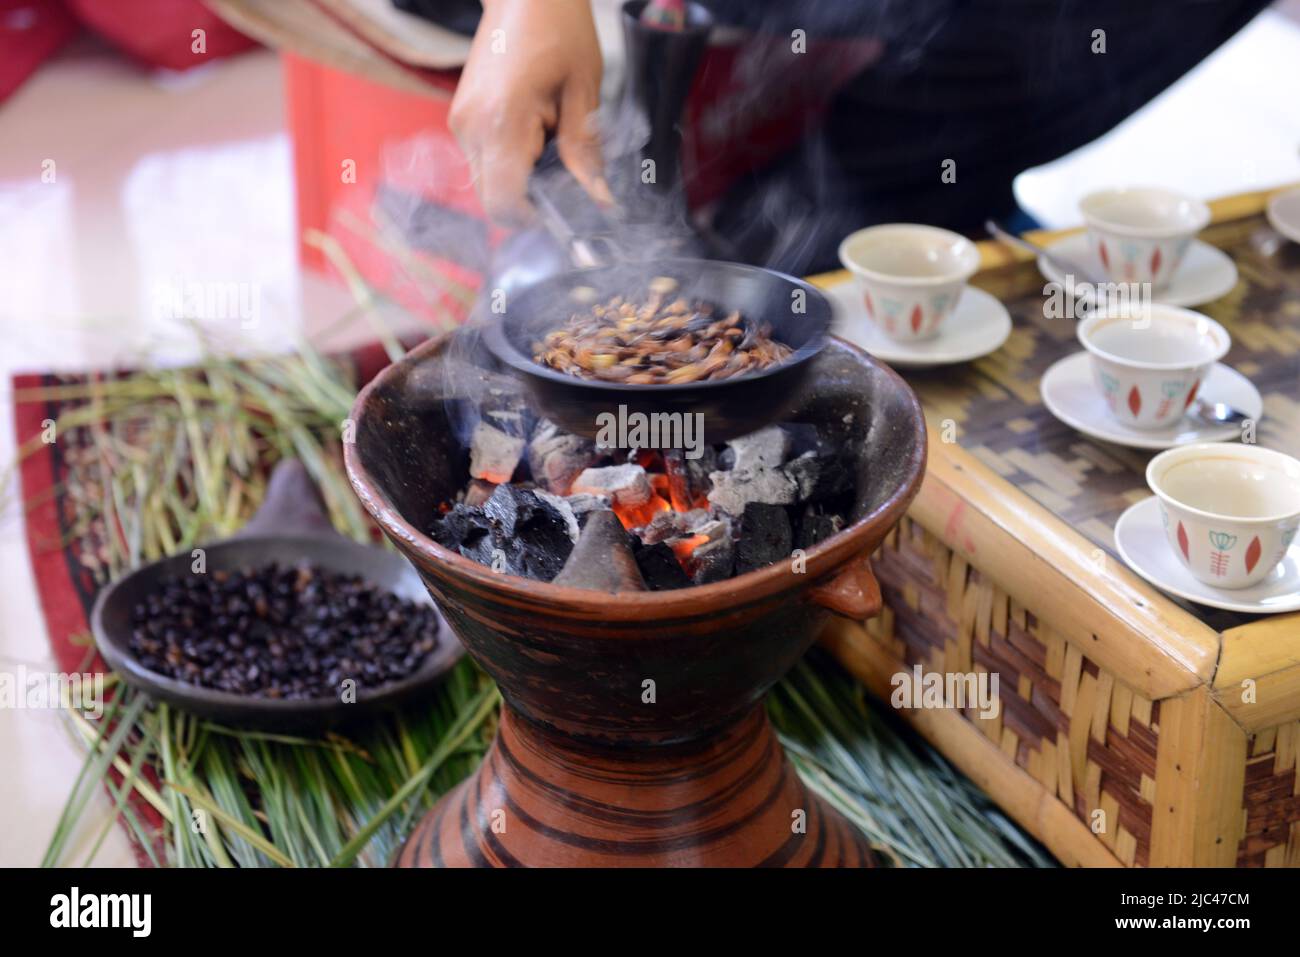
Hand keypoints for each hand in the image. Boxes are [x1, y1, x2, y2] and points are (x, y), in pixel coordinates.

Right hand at [449, 0, 610, 224]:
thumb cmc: (559, 29)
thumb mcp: (583, 92)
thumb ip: (585, 152)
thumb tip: (598, 200)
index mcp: (502, 121)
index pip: (505, 202)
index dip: (535, 217)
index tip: (565, 209)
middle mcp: (471, 128)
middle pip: (493, 200)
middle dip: (529, 200)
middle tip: (564, 176)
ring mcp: (461, 123)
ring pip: (488, 183)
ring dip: (520, 180)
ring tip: (550, 143)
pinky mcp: (462, 118)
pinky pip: (485, 161)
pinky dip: (511, 161)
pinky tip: (535, 133)